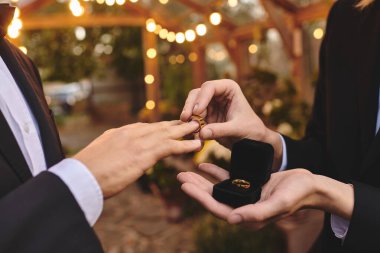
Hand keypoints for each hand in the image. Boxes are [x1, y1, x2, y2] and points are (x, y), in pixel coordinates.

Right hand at [75, 120, 200, 197]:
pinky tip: (196, 145)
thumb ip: (114, 147)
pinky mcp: (144, 154)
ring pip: (168, 133)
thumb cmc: (87, 170)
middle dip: (177, 124)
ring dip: (186, 131)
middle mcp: (131, 132)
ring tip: (200, 129)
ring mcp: (138, 141)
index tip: (173, 126)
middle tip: (192, 122)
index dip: (162, 127)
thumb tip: (122, 150)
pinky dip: (185, 145)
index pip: (146, 127)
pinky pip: (170, 147)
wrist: (81, 176)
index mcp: (121, 132)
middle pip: (160, 126)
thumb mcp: (101, 152)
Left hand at [178, 164, 353, 229]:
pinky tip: (204, 166)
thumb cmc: (297, 195)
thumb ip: (256, 213)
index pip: (218, 207)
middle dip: (196, 188)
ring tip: (186, 171)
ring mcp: (244, 197)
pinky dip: (215, 174)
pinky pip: (227, 180)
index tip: (185, 186)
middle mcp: (243, 208)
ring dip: (202, 181)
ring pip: (217, 189)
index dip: (200, 198)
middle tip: (180, 176)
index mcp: (247, 216)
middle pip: (213, 198)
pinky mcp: (247, 186)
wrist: (309, 185)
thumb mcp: (278, 203)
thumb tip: (232, 219)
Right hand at [180, 79, 282, 167]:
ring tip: (189, 128)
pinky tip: (190, 133)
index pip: (210, 87)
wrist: (253, 140)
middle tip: (185, 119)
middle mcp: (217, 93)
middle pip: (197, 94)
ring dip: (188, 116)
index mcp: (229, 88)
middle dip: (190, 106)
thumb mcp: (237, 129)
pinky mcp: (205, 115)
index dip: (201, 98)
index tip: (197, 112)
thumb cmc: (251, 130)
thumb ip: (220, 130)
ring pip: (192, 105)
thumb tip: (202, 133)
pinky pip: (193, 117)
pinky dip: (190, 124)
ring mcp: (210, 104)